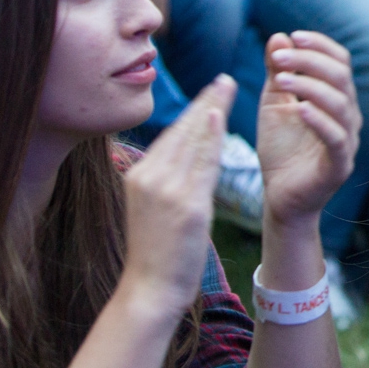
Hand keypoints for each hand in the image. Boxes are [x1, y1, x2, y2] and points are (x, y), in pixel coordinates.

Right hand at [119, 76, 232, 317]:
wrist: (149, 290)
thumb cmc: (156, 251)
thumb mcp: (153, 207)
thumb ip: (168, 179)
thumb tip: (185, 155)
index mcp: (139, 176)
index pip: (172, 134)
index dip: (193, 110)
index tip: (211, 89)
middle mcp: (149, 177)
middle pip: (182, 130)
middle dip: (206, 101)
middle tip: (225, 77)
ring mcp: (166, 191)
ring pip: (193, 141)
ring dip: (212, 109)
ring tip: (228, 86)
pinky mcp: (184, 205)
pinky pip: (202, 164)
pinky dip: (210, 137)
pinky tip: (218, 115)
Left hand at [257, 31, 360, 226]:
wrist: (280, 197)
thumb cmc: (281, 150)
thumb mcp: (273, 105)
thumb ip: (278, 73)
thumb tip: (279, 37)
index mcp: (337, 98)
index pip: (340, 62)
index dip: (320, 46)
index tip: (291, 37)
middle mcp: (348, 115)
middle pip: (341, 76)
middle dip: (310, 61)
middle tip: (280, 57)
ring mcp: (347, 140)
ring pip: (340, 103)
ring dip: (310, 85)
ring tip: (281, 79)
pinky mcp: (339, 165)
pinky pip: (336, 137)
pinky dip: (319, 120)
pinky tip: (299, 109)